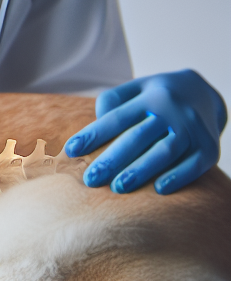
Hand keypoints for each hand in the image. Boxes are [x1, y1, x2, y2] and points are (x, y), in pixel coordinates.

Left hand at [64, 70, 226, 193]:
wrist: (201, 93)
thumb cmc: (154, 98)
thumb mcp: (134, 90)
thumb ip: (111, 104)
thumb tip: (94, 131)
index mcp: (148, 96)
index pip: (116, 117)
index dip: (93, 135)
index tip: (70, 152)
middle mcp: (171, 110)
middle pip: (138, 137)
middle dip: (112, 159)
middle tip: (91, 179)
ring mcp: (192, 128)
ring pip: (164, 151)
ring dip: (140, 171)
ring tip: (118, 188)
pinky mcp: (210, 147)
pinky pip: (194, 164)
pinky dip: (177, 177)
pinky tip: (158, 190)